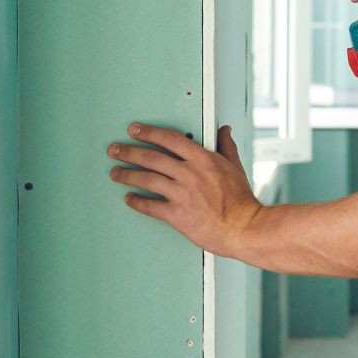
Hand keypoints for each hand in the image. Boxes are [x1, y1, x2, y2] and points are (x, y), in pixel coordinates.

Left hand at [107, 123, 262, 258]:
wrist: (243, 226)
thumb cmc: (240, 199)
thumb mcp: (234, 166)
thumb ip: (226, 146)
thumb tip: (224, 130)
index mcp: (203, 159)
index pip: (169, 139)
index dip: (148, 132)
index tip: (135, 130)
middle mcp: (189, 173)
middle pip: (151, 157)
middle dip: (129, 152)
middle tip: (115, 150)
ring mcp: (181, 194)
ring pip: (147, 179)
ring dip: (127, 175)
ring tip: (115, 173)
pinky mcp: (177, 214)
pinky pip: (150, 206)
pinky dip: (136, 202)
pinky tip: (129, 198)